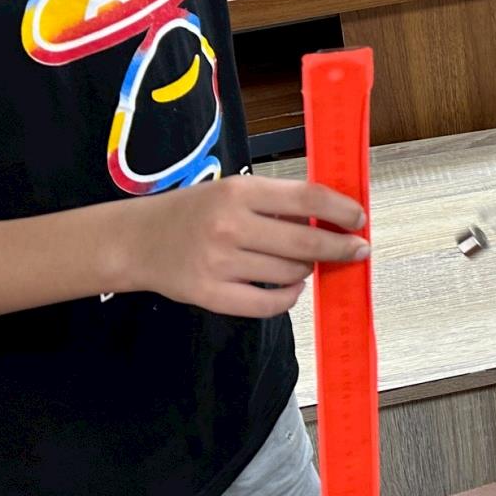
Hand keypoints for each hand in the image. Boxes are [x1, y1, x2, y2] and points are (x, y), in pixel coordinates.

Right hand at [111, 176, 367, 318]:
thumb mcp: (231, 192)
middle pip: (306, 240)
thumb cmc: (192, 211)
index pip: (307, 198)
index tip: (360, 219)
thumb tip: (332, 215)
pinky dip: (288, 298)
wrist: (135, 241)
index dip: (341, 210)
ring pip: (291, 273)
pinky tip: (290, 289)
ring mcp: (219, 263)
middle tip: (358, 249)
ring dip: (307, 269)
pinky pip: (268, 304)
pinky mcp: (210, 295)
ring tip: (304, 263)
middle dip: (341, 246)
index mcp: (239, 192)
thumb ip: (277, 202)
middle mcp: (230, 226)